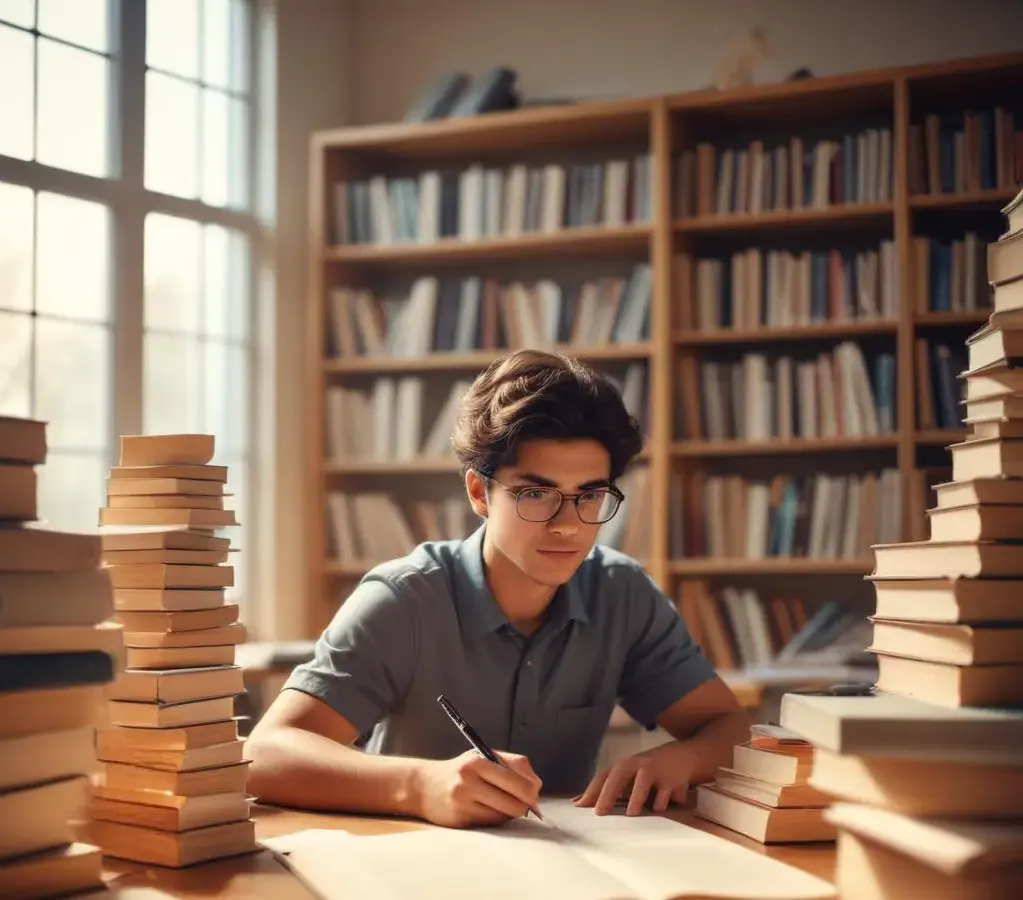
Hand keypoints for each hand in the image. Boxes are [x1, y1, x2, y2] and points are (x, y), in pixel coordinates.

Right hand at [414, 749, 541, 828]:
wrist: (423, 786)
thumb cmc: (460, 771)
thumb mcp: (482, 757)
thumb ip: (511, 766)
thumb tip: (537, 786)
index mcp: (478, 761)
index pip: (518, 776)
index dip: (532, 788)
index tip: (534, 791)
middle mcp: (470, 780)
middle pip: (516, 800)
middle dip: (526, 804)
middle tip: (526, 803)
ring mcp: (464, 801)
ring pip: (506, 814)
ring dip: (511, 812)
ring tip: (504, 804)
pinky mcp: (461, 819)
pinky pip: (492, 823)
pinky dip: (497, 818)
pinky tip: (490, 810)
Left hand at [574, 742, 697, 815]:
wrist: (684, 755)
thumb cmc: (650, 769)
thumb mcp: (630, 774)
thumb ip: (608, 788)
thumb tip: (578, 802)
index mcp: (625, 765)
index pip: (604, 776)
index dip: (591, 790)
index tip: (579, 806)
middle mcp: (638, 764)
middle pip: (619, 775)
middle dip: (608, 793)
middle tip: (599, 812)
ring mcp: (656, 770)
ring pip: (643, 781)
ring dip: (636, 797)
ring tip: (630, 813)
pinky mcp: (673, 780)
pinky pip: (665, 793)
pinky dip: (662, 802)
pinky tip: (660, 808)